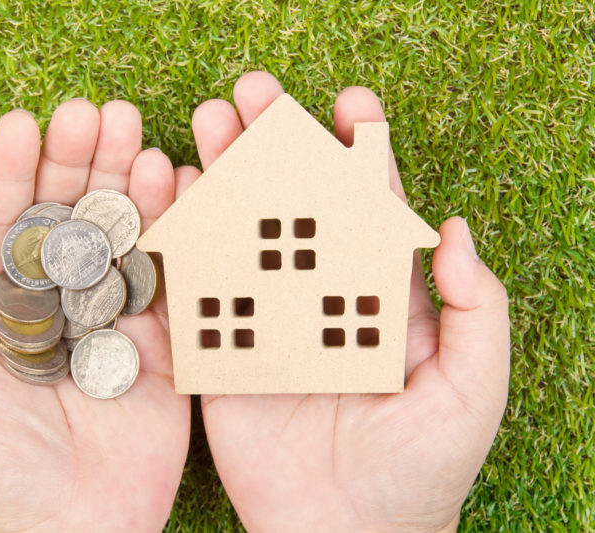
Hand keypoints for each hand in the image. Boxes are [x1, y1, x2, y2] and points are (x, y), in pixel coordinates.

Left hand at [0, 100, 189, 531]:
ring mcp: (110, 320)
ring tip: (130, 128)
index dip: (9, 175)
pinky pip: (164, 276)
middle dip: (74, 162)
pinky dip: (169, 228)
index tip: (21, 124)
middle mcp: (55, 306)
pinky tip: (171, 182)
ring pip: (116, 235)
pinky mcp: (158, 341)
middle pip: (64, 218)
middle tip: (89, 112)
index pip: (2, 227)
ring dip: (123, 179)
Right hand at [186, 72, 509, 531]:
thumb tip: (455, 230)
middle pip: (295, 206)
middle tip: (254, 94)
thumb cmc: (419, 469)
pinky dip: (187, 239)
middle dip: (277, 145)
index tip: (349, 103)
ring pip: (244, 233)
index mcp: (378, 297)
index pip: (368, 209)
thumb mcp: (472, 389)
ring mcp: (268, 320)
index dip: (360, 152)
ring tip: (208, 122)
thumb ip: (476, 311)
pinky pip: (203, 288)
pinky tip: (175, 192)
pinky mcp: (223, 350)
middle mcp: (319, 297)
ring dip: (226, 175)